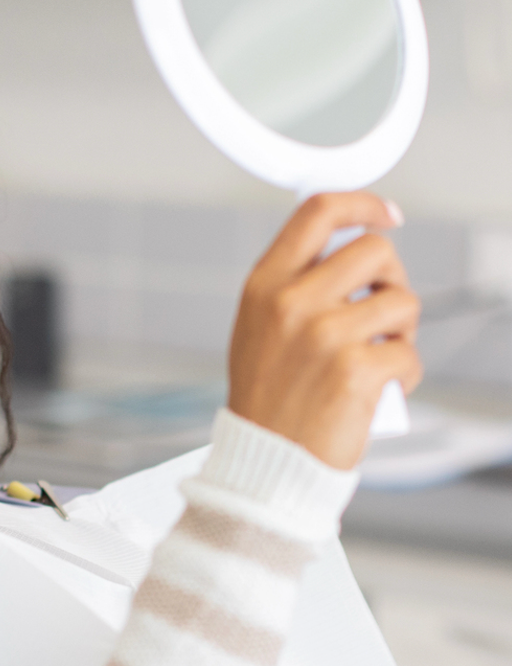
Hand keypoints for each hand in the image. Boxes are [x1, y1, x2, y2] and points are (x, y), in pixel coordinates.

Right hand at [228, 192, 421, 470]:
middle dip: (391, 279)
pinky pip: (408, 353)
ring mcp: (324, 335)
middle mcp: (292, 304)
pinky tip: (378, 391)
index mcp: (264, 287)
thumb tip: (349, 250)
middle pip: (375, 250)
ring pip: (402, 301)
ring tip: (376, 356)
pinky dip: (404, 374)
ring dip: (401, 330)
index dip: (362, 203)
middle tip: (382, 312)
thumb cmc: (265, 400)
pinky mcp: (356, 370)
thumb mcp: (257, 330)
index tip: (385, 214)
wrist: (265, 461)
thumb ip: (292, 286)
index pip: (318, 213)